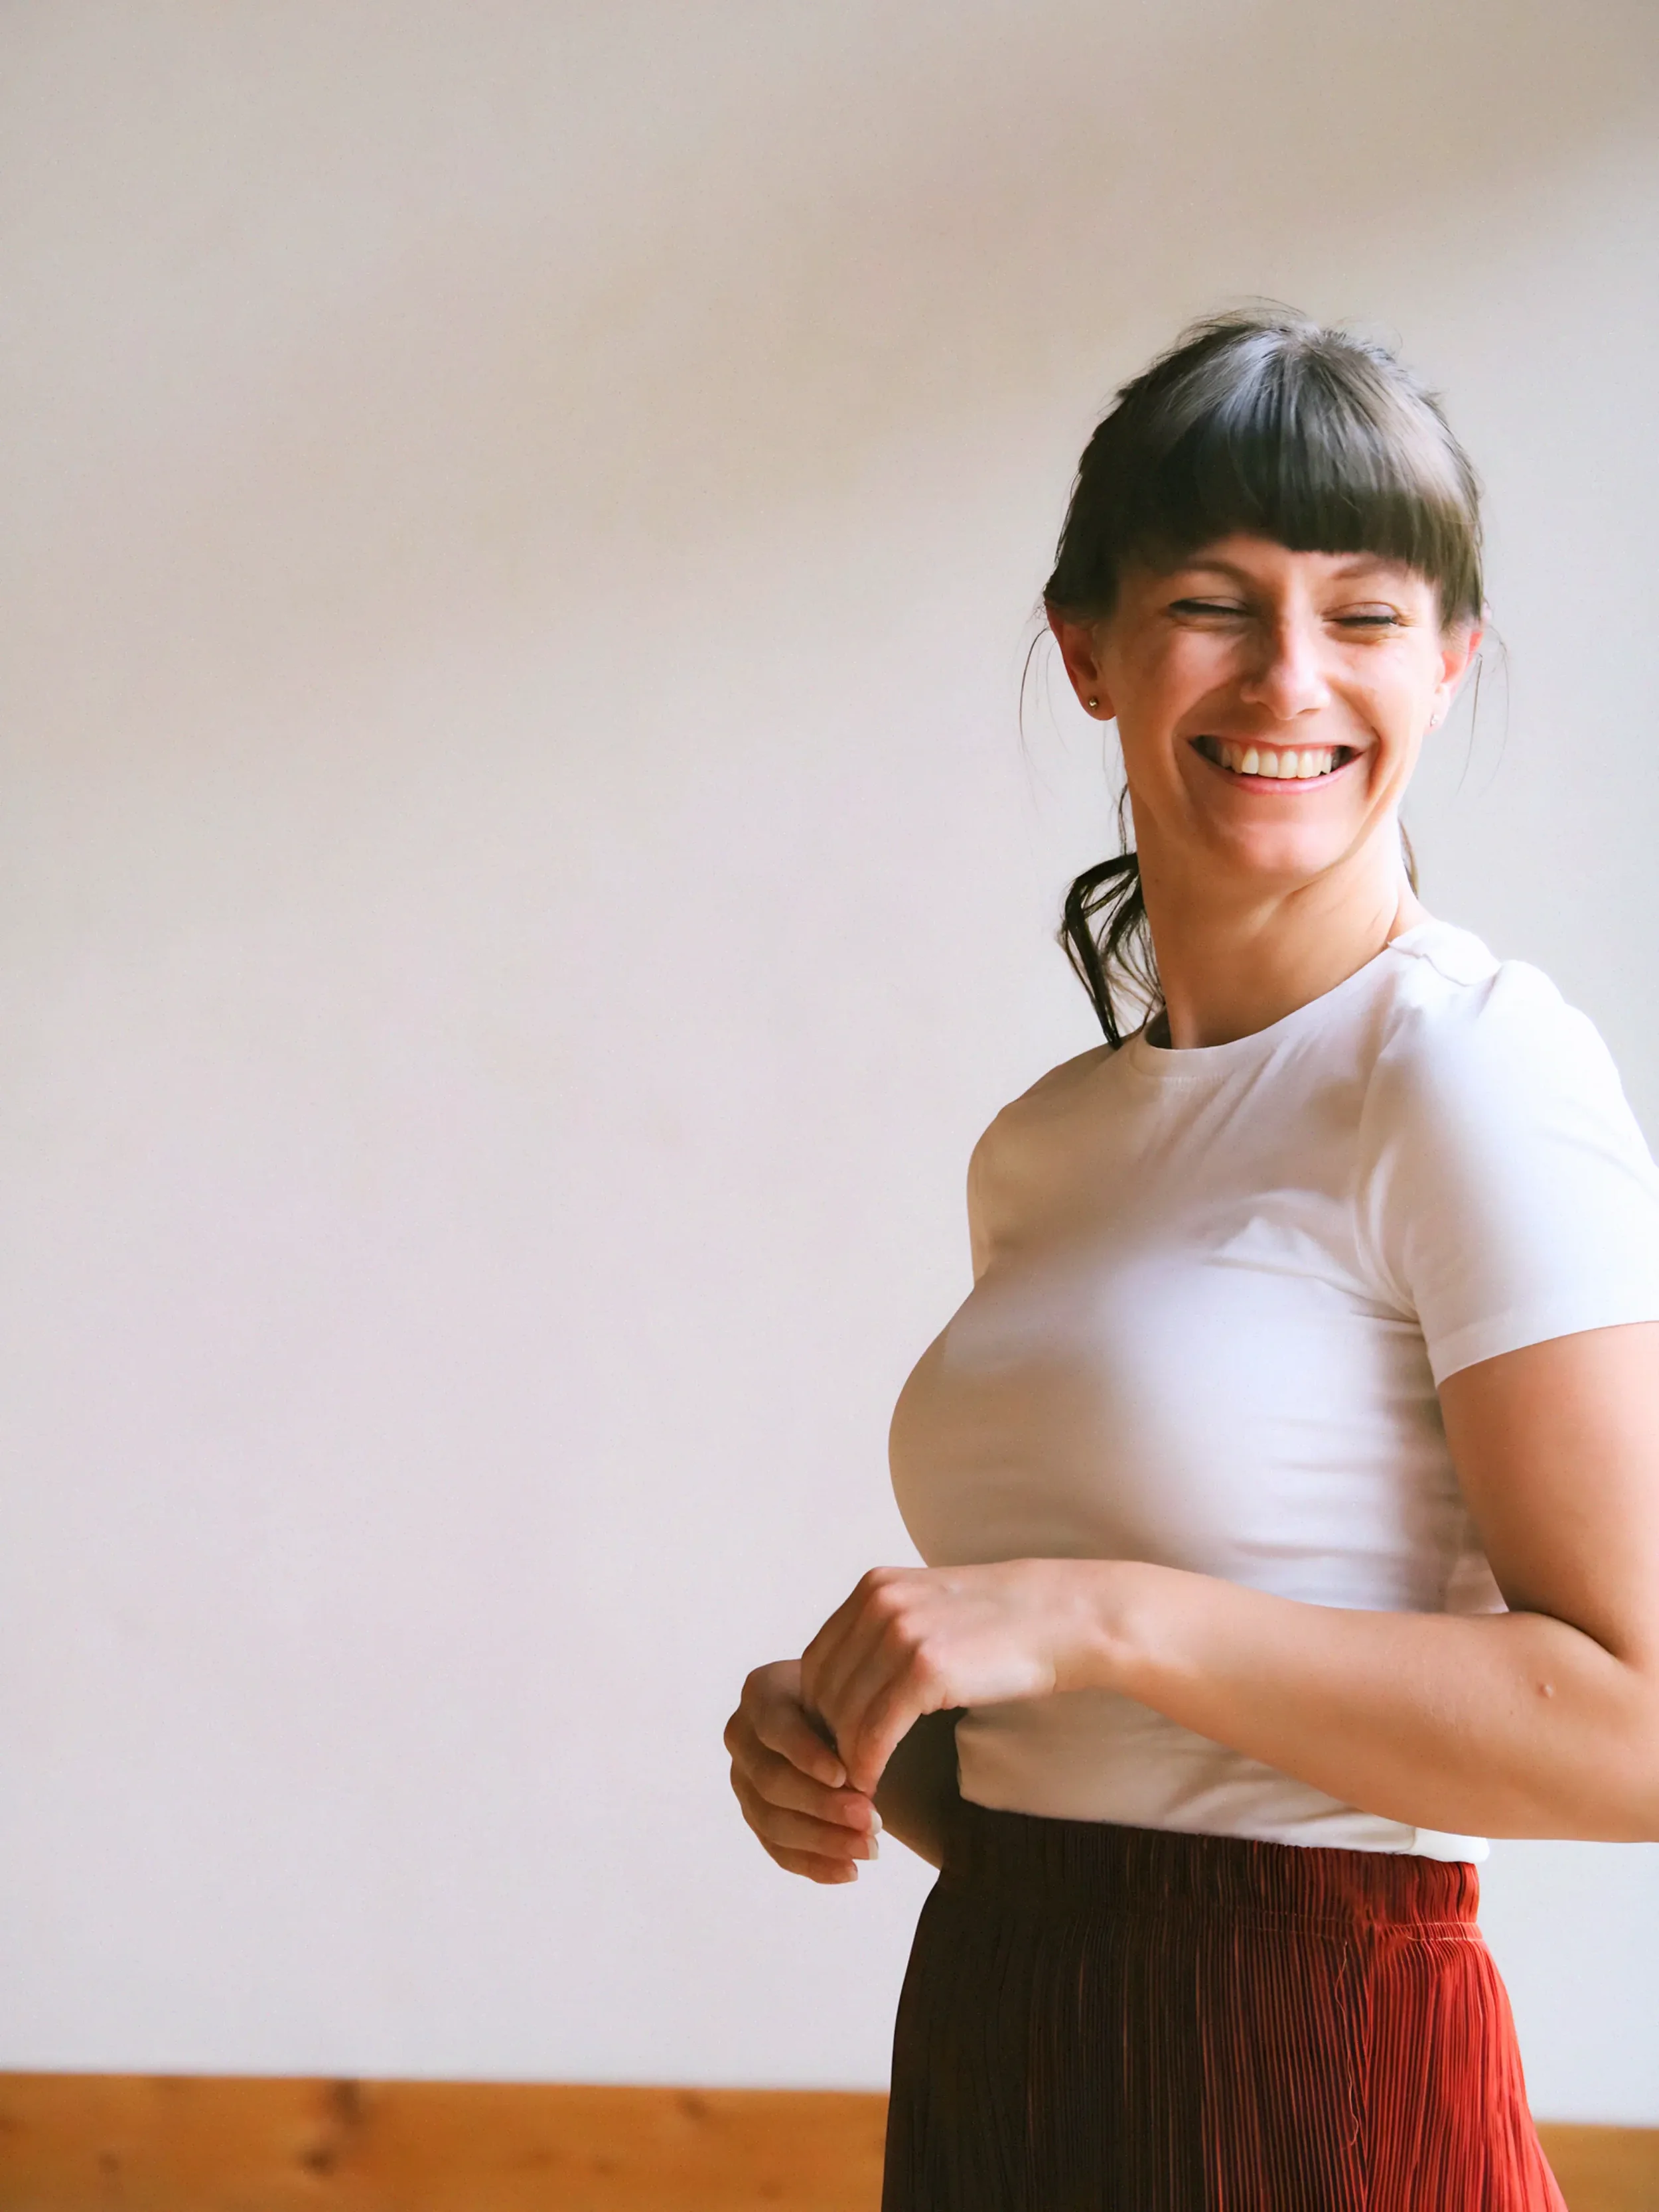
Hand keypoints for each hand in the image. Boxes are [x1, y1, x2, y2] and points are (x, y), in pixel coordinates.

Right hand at [724, 1658, 882, 1883]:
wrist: (837, 1714)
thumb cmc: (848, 1697)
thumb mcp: (849, 1693)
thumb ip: (852, 1717)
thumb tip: (872, 1761)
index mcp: (761, 1693)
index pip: (777, 1728)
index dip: (807, 1755)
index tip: (845, 1777)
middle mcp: (742, 1736)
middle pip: (771, 1781)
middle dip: (823, 1807)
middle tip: (871, 1821)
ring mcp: (743, 1779)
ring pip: (772, 1821)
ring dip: (823, 1841)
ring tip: (870, 1849)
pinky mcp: (754, 1814)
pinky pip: (777, 1849)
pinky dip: (814, 1864)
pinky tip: (849, 1871)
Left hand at [800, 1561, 1105, 1795]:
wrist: (1066, 1617)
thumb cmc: (1006, 1622)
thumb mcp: (932, 1609)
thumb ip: (889, 1633)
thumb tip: (854, 1683)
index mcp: (875, 1586)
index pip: (818, 1661)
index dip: (821, 1710)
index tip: (837, 1744)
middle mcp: (879, 1603)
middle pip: (824, 1690)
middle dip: (829, 1738)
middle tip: (843, 1774)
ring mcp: (900, 1634)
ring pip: (843, 1715)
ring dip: (846, 1758)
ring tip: (860, 1784)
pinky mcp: (925, 1669)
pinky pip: (873, 1732)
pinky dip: (867, 1764)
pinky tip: (874, 1783)